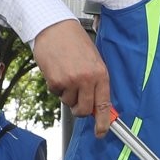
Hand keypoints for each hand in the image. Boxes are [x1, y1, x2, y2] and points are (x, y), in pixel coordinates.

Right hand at [32, 20, 113, 136]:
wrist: (55, 27)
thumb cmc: (75, 42)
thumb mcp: (93, 60)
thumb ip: (96, 82)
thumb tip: (96, 104)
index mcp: (101, 74)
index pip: (104, 104)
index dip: (103, 121)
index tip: (101, 132)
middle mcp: (87, 79)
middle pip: (84, 110)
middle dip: (80, 110)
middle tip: (77, 102)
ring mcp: (71, 81)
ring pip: (69, 102)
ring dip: (66, 94)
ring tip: (66, 75)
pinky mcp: (55, 80)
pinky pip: (56, 93)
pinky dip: (56, 87)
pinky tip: (57, 71)